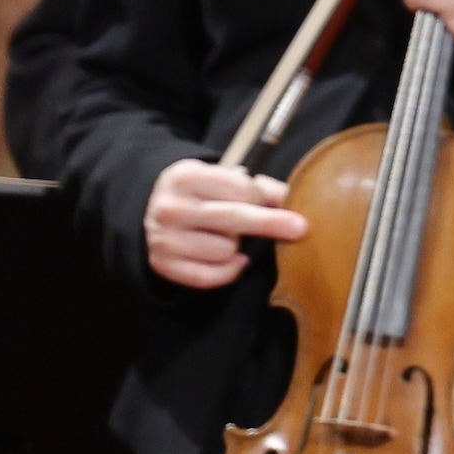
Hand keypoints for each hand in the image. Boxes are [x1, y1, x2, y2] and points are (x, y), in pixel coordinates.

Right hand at [144, 156, 305, 290]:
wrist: (153, 211)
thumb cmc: (204, 193)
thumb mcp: (224, 179)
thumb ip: (261, 187)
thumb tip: (296, 198)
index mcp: (185, 177)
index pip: (240, 189)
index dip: (259, 196)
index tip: (263, 200)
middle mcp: (170, 208)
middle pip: (234, 218)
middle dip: (270, 223)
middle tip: (300, 228)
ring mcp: (164, 239)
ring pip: (225, 250)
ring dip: (236, 246)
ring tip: (227, 236)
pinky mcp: (163, 265)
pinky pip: (210, 277)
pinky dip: (228, 271)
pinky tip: (233, 259)